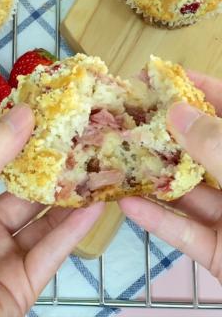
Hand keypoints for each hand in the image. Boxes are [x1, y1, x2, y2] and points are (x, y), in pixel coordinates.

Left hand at [0, 104, 103, 316]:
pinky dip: (73, 231)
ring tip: (94, 171)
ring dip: (66, 200)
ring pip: (39, 222)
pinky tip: (93, 207)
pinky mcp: (20, 286)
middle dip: (49, 171)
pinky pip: (50, 252)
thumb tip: (22, 113)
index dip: (16, 139)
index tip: (47, 117)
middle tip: (79, 144)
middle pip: (19, 193)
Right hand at [119, 70, 221, 282]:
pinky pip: (183, 232)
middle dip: (164, 134)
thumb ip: (220, 146)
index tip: (161, 76)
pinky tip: (125, 203)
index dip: (199, 89)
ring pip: (187, 192)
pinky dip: (155, 220)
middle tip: (126, 118)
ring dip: (152, 178)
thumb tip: (175, 112)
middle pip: (201, 150)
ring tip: (117, 157)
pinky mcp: (219, 253)